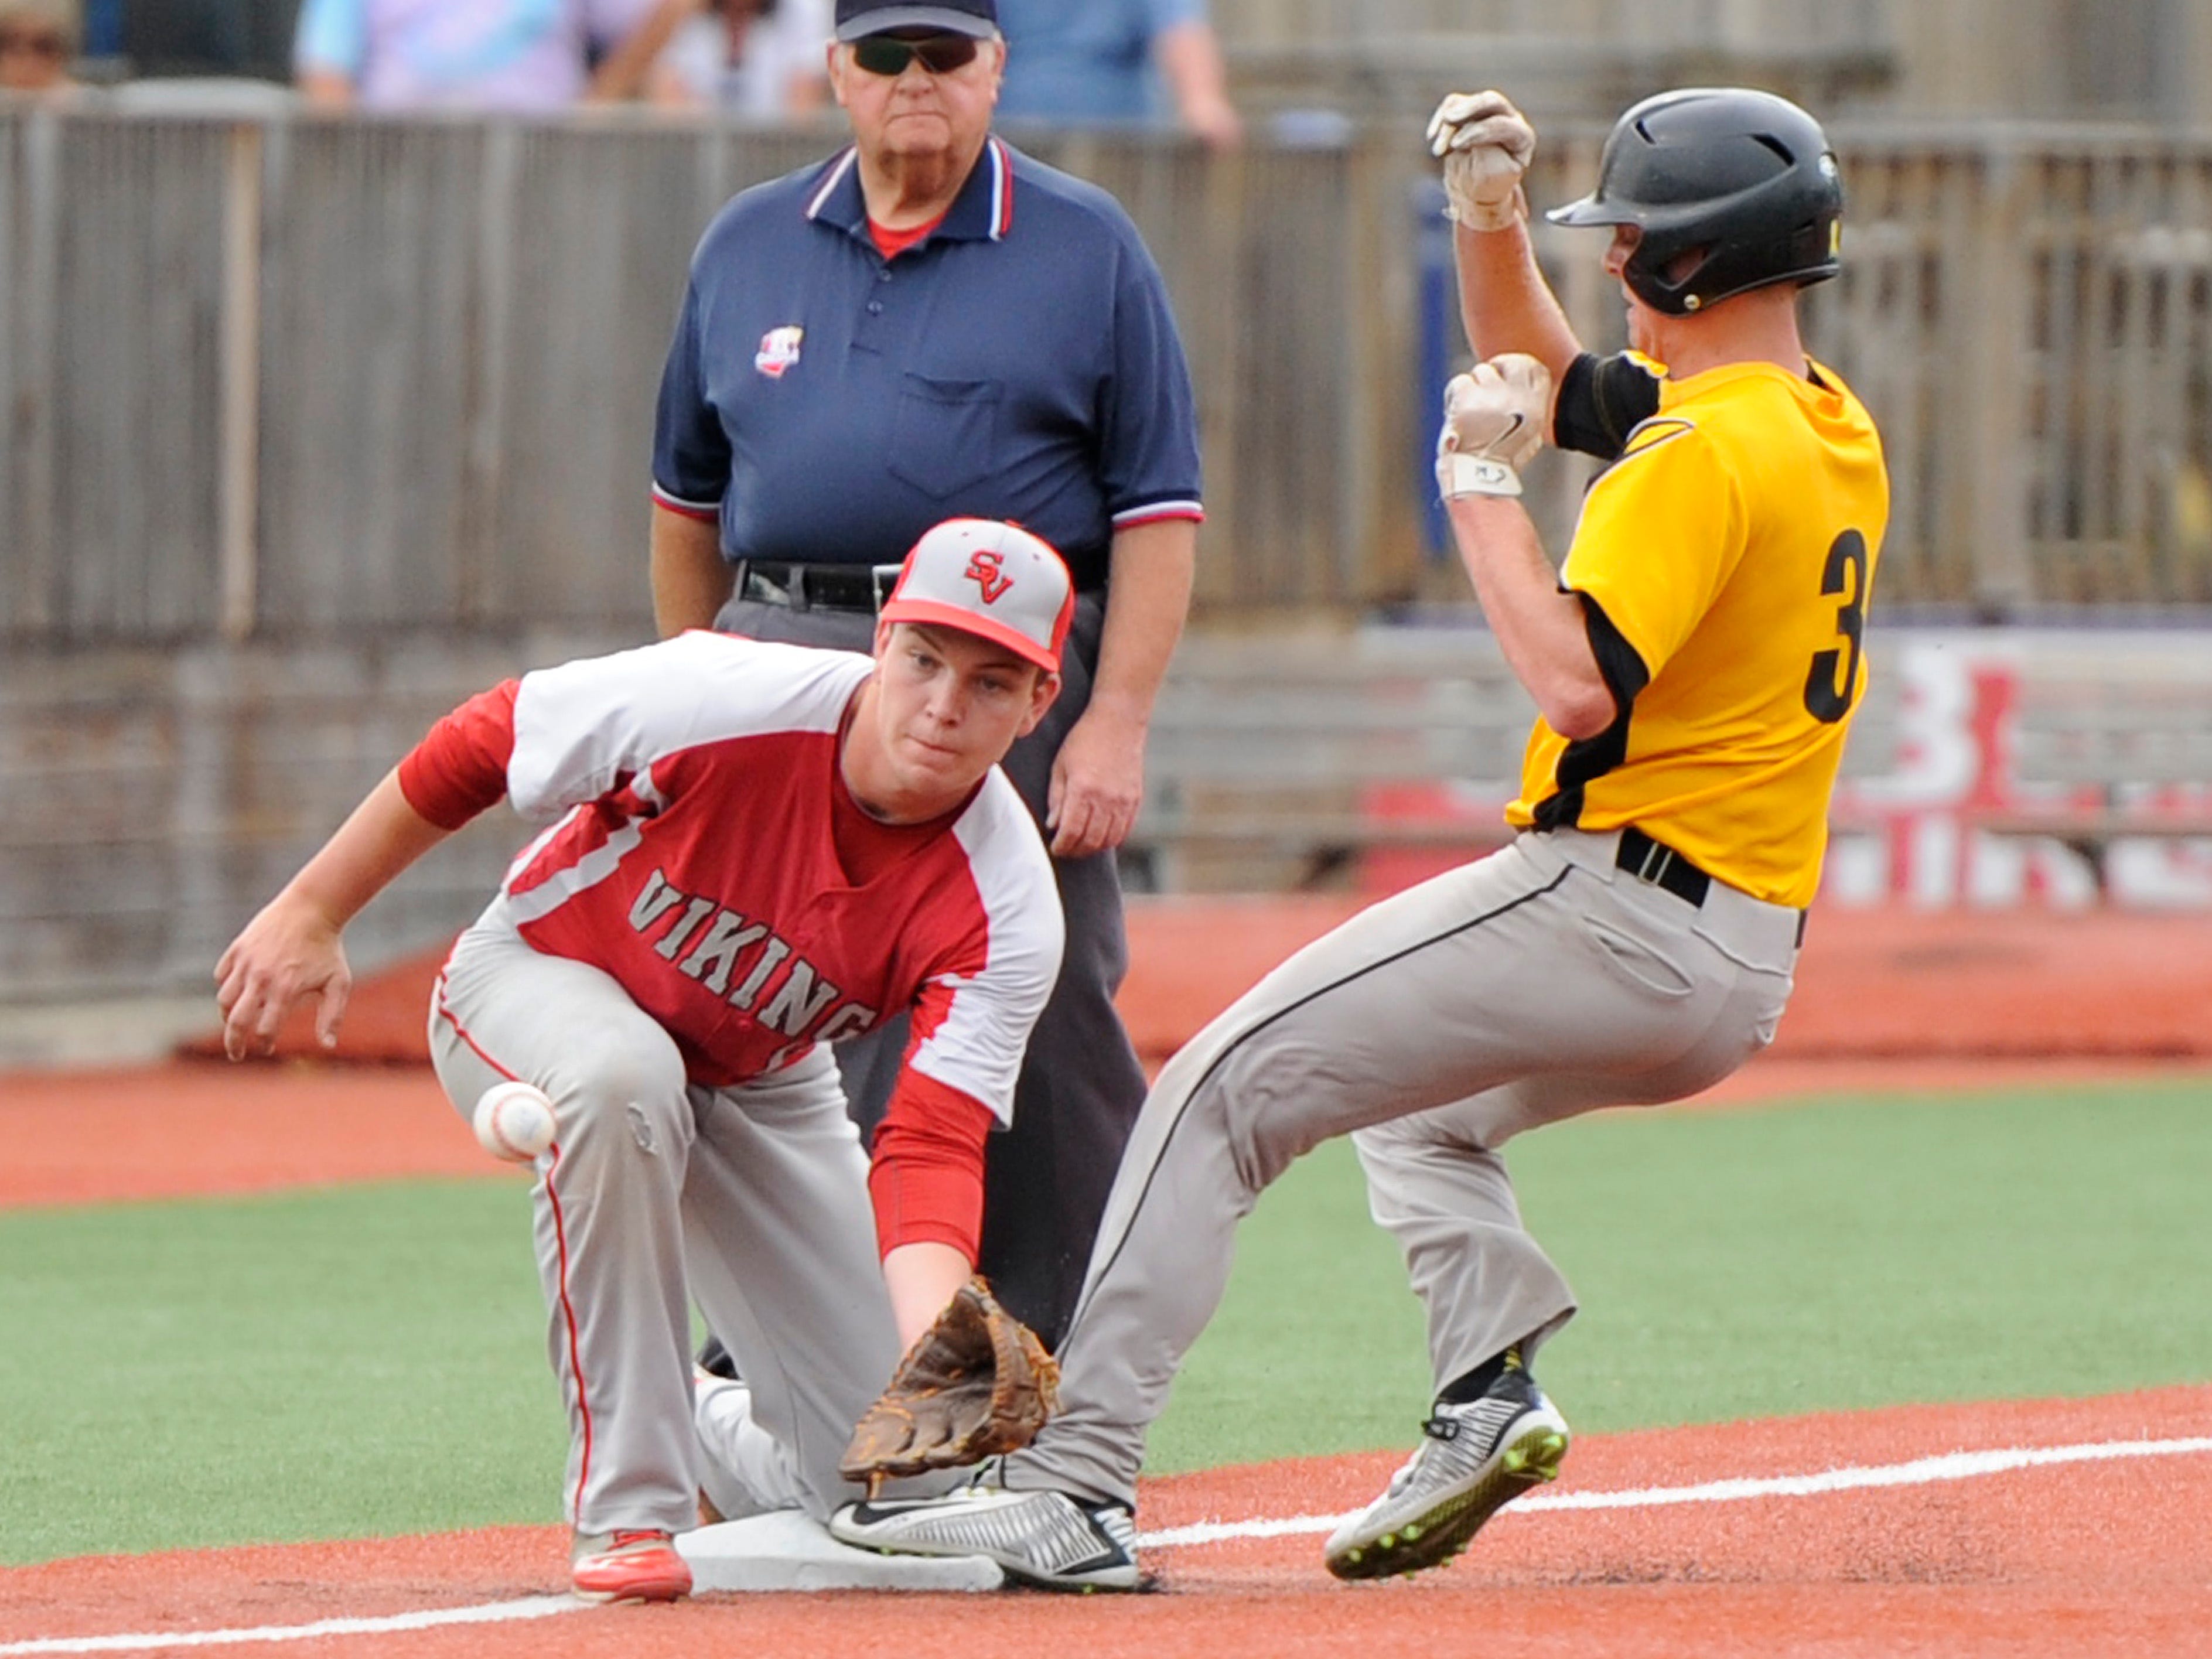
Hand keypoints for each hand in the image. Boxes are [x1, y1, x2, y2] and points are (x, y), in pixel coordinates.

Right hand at [213, 893, 352, 1059]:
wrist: (312, 909)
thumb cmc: (327, 949)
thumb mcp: (338, 983)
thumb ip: (332, 1016)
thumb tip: (328, 1046)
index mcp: (285, 990)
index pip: (265, 1029)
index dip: (265, 1043)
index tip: (268, 1047)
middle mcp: (261, 978)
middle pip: (235, 1021)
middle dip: (233, 1043)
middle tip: (236, 1054)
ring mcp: (246, 963)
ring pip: (224, 999)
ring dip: (228, 1015)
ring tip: (236, 1022)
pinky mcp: (237, 949)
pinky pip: (221, 976)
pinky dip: (225, 987)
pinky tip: (237, 993)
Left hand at [1046, 705, 1145, 858]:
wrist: (1118, 721)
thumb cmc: (1084, 740)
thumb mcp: (1060, 765)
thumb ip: (1056, 798)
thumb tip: (1053, 826)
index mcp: (1082, 789)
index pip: (1071, 832)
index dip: (1061, 845)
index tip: (1055, 848)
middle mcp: (1105, 798)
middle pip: (1090, 840)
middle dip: (1075, 850)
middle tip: (1066, 849)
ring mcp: (1123, 800)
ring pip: (1108, 840)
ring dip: (1093, 848)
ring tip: (1081, 845)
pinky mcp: (1135, 798)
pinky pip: (1124, 830)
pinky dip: (1112, 839)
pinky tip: (1101, 837)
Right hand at [1426, 89, 1535, 230]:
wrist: (1475, 187)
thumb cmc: (1486, 185)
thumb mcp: (1488, 177)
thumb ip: (1485, 154)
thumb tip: (1471, 128)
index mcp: (1522, 138)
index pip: (1502, 125)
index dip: (1478, 132)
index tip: (1456, 145)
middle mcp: (1511, 118)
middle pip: (1492, 101)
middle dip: (1469, 109)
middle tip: (1449, 119)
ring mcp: (1491, 111)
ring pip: (1468, 102)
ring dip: (1449, 124)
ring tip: (1437, 151)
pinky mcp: (1471, 108)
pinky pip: (1453, 103)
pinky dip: (1440, 118)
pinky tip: (1432, 136)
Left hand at [1437, 353, 1551, 498]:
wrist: (1477, 478)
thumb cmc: (1500, 463)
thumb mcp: (1528, 438)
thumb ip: (1529, 411)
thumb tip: (1524, 392)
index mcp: (1535, 407)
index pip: (1533, 368)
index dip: (1517, 367)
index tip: (1504, 375)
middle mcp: (1516, 398)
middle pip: (1507, 363)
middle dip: (1494, 371)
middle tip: (1483, 388)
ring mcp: (1492, 395)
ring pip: (1480, 372)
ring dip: (1472, 389)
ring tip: (1469, 412)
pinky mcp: (1468, 398)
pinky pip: (1459, 383)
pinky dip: (1454, 397)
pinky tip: (1456, 414)